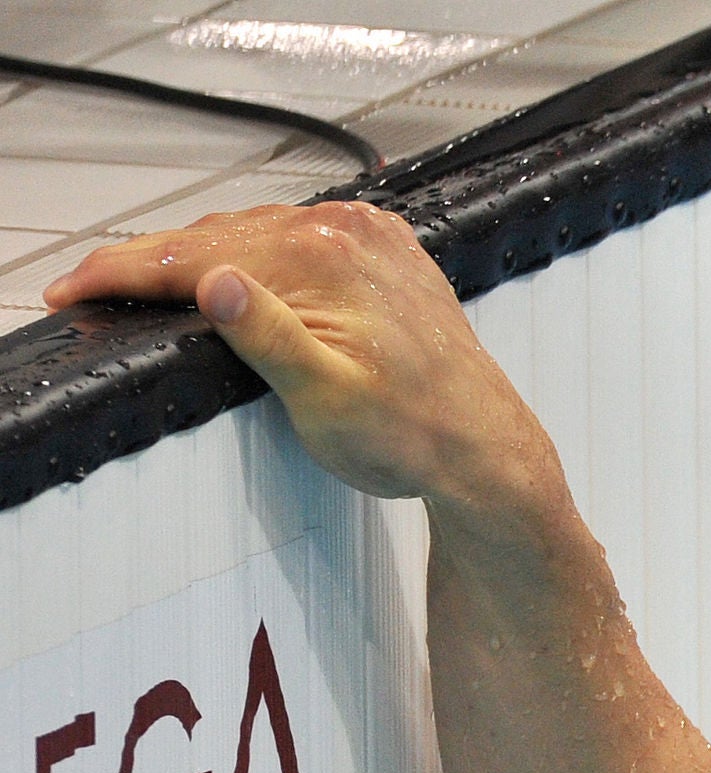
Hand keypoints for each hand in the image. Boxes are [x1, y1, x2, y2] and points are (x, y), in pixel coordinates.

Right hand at [44, 203, 564, 522]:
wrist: (487, 449)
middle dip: (148, 263)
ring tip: (145, 280)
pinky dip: (256, 252)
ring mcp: (369, 236)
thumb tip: (212, 283)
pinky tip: (230, 271)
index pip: (192, 257)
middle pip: (216, 238)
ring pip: (255, 234)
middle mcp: (345, 232)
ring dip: (200, 256)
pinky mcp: (387, 251)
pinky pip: (300, 237)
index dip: (120, 274)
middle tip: (90, 288)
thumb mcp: (324, 401)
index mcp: (319, 260)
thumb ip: (266, 338)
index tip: (70, 292)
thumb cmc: (413, 437)